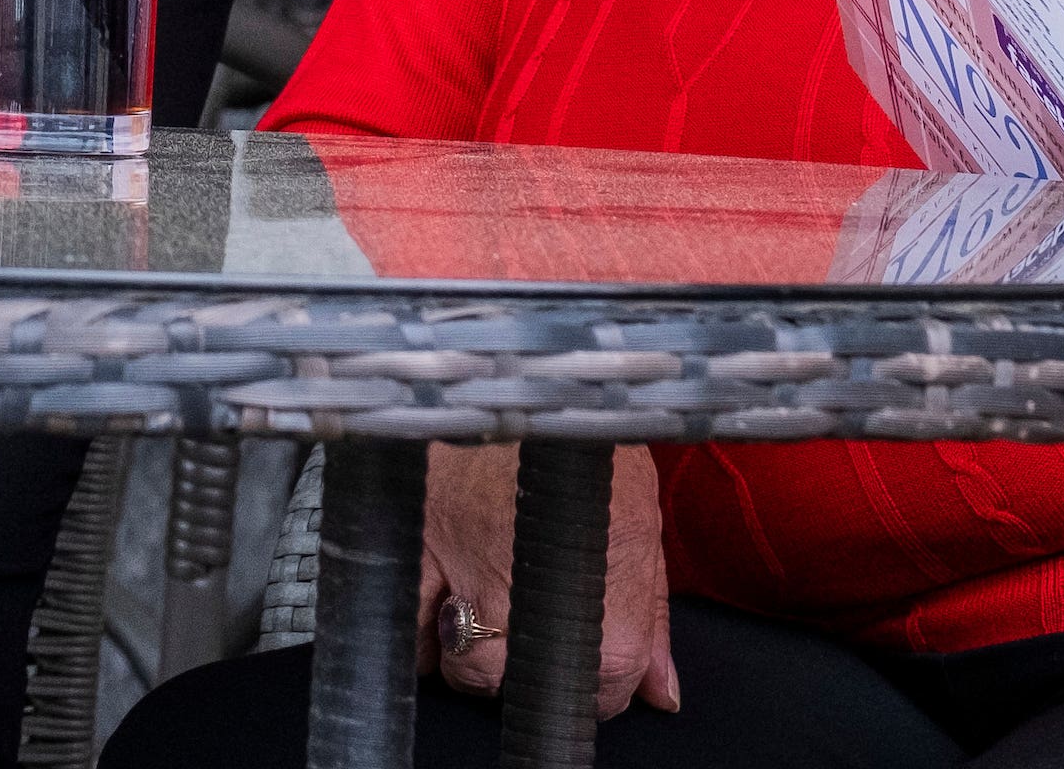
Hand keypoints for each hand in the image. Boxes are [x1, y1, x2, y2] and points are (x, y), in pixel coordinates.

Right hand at [420, 446, 676, 718]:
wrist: (527, 369)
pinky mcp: (414, 547)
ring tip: (477, 612)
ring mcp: (466, 580)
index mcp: (604, 610)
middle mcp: (534, 608)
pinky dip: (415, 629)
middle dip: (519, 666)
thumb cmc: (588, 439)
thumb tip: (661, 690)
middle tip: (524, 624)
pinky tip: (432, 606)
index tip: (580, 648)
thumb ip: (650, 613)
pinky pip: (403, 625)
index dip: (591, 678)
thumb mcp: (640, 518)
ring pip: (456, 666)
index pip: (598, 693)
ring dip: (464, 651)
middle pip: (514, 686)